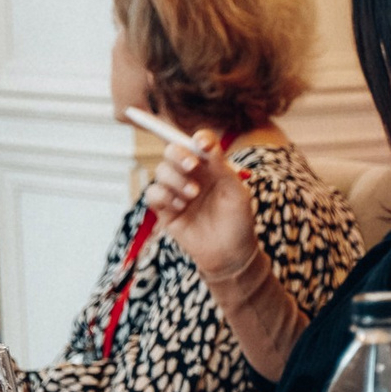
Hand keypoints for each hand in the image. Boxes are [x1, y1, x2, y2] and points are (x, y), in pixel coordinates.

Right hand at [141, 132, 257, 278]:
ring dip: (176, 179)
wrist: (230, 253)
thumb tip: (206, 146)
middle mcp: (191, 175)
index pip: (198, 143)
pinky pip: (153, 193)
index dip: (198, 139)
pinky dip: (164, 196)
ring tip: (193, 194)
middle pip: (172, 150)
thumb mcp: (236, 192)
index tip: (203, 145)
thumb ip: (221, 168)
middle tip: (193, 166)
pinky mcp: (165, 209)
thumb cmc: (238, 220)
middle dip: (179, 154)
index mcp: (210, 166)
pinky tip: (180, 206)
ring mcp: (176, 191)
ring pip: (161, 170)